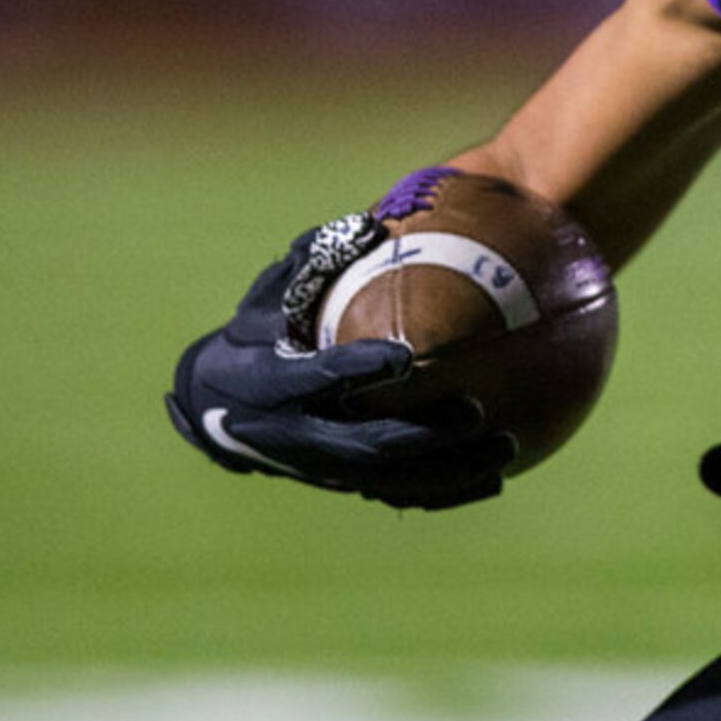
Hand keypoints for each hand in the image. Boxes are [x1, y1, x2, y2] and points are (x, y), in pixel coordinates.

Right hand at [165, 215, 512, 509]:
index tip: (406, 356)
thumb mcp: (267, 298)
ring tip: (506, 446)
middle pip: (366, 444)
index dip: (358, 370)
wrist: (213, 407)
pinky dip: (446, 493)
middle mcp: (294, 435)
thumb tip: (369, 224)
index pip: (316, 379)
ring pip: (391, 481)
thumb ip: (314, 264)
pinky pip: (399, 495)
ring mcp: (320, 467)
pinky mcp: (342, 483)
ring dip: (449, 470)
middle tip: (477, 412)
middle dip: (423, 434)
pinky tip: (497, 479)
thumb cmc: (253, 336)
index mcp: (268, 383)